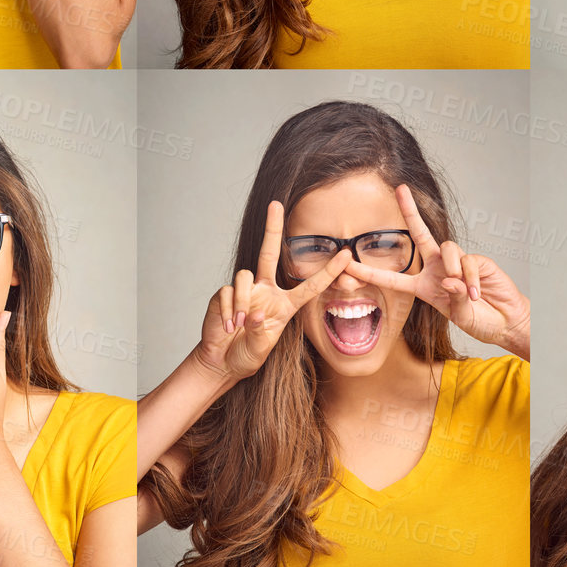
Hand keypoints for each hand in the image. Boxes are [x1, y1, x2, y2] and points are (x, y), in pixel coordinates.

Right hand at [195, 200, 351, 381]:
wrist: (221, 363)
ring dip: (241, 302)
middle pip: (269, 253)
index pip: (309, 286)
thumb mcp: (260, 350)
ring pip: (244, 276)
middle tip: (275, 204)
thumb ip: (260, 334)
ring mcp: (244, 291)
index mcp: (283, 305)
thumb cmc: (246, 355)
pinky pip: (226, 293)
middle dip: (272, 228)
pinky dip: (227, 310)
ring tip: (237, 326)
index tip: (346, 255)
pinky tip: (227, 326)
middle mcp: (265, 291)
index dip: (328, 271)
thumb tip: (256, 312)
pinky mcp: (222, 294)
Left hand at [351, 185, 530, 357]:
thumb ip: (453, 298)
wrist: (506, 321)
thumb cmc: (479, 320)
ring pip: (447, 248)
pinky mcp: (477, 260)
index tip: (347, 265)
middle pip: (420, 234)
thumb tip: (450, 278)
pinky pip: (467, 260)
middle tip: (400, 189)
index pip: (392, 279)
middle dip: (410, 211)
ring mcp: (457, 262)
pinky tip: (476, 292)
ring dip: (453, 268)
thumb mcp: (460, 315)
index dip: (369, 273)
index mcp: (424, 286)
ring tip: (467, 292)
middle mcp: (437, 268)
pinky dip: (470, 277)